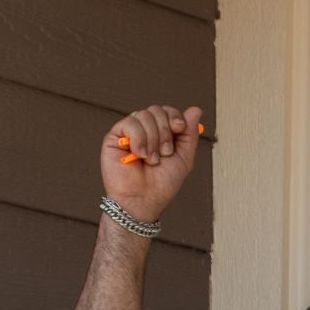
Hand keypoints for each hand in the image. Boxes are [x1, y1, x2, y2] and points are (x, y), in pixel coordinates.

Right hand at [101, 104, 201, 225]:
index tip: (179, 128)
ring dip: (152, 139)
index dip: (174, 115)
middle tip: (164, 153)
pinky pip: (130, 123)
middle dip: (165, 131)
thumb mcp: (184, 158)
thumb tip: (195, 109)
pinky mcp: (114, 137)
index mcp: (160, 134)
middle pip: (156, 109)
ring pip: (143, 115)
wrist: (144, 200)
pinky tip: (139, 155)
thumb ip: (189, 133)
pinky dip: (139, 139)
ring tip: (151, 159)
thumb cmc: (162, 184)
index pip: (167, 110)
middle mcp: (144, 131)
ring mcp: (129, 133)